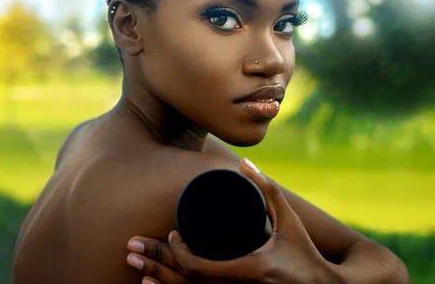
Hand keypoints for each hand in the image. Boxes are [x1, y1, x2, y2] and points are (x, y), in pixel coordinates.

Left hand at [125, 158, 345, 283]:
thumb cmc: (305, 253)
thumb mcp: (289, 221)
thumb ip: (268, 191)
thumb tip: (245, 163)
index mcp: (251, 270)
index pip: (201, 269)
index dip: (178, 253)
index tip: (171, 235)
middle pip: (184, 283)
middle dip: (153, 263)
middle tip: (130, 245)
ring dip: (157, 280)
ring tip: (133, 264)